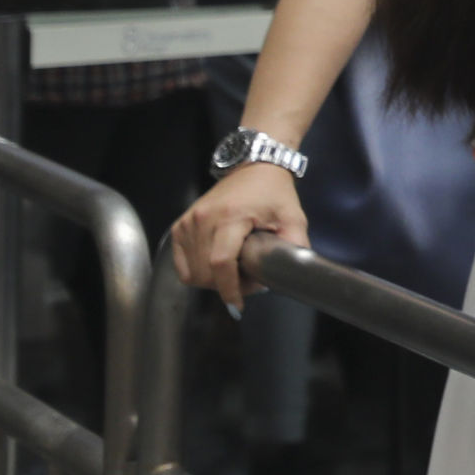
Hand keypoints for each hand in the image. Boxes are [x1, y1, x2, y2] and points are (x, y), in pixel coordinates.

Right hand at [170, 162, 309, 309]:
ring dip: (213, 280)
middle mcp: (203, 219)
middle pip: (205, 272)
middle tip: (249, 280)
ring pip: (192, 272)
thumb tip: (293, 276)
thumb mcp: (293, 218)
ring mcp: (187, 223)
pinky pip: (182, 265)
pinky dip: (197, 272)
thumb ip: (295, 247)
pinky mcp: (179, 227)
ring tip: (236, 270)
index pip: (221, 262)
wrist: (253, 168)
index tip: (239, 305)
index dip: (229, 288)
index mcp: (231, 216)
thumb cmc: (274, 194)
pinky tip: (217, 265)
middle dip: (227, 285)